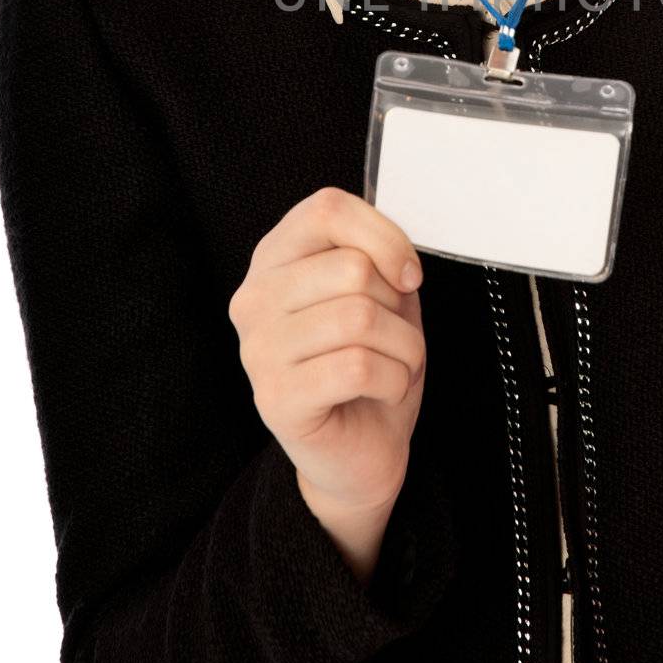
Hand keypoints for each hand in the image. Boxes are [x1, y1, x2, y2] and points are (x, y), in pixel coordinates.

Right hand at [228, 185, 426, 514]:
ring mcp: (258, 350)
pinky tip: (382, 392)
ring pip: (361, 317)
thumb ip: (378, 260)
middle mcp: (255, 299)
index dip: (383, 235)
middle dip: (398, 306)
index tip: (408, 274)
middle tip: (395, 337)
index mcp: (275, 260)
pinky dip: (393, 380)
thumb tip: (396, 258)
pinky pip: (358, 366)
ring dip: (404, 347)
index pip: (326, 210)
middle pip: (352, 268)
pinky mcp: (276, 398)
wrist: (358, 452)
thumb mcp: (381, 296)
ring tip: (395, 366)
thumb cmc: (369, 365)